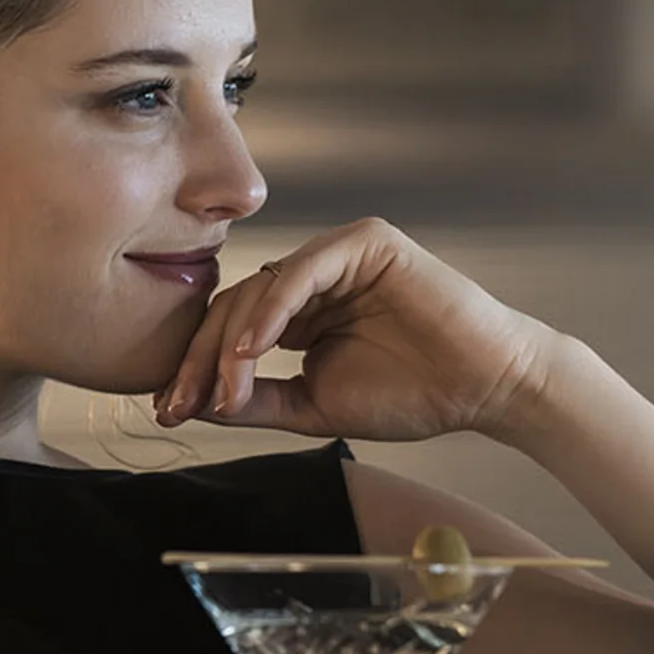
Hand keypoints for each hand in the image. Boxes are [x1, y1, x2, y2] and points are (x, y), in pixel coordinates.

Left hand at [153, 218, 551, 445]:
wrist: (483, 389)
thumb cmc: (413, 395)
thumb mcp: (315, 405)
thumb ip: (259, 400)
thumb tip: (199, 404)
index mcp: (300, 312)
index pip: (230, 331)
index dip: (196, 370)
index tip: (170, 412)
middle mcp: (312, 279)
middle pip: (233, 307)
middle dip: (200, 359)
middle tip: (179, 404)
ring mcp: (337, 257)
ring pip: (260, 289)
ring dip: (233, 342)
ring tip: (223, 388)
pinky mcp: (365, 242)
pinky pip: (302, 271)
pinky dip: (272, 310)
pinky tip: (253, 350)